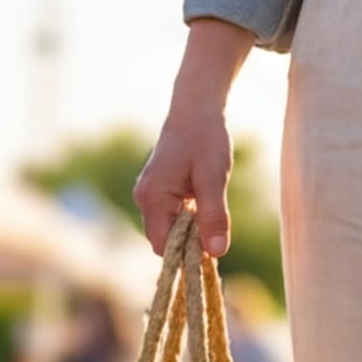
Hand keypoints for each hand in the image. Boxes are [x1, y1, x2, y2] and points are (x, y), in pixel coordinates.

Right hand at [136, 19, 252, 262]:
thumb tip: (216, 254)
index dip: (187, 253)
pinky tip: (206, 199)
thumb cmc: (205, 138)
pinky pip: (173, 214)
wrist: (196, 107)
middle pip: (165, 240)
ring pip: (171, 227)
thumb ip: (214, 217)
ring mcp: (150, 194)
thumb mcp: (213, 179)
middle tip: (217, 225)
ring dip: (192, 227)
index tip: (212, 246)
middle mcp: (144, 198)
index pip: (163, 246)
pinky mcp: (160, 189)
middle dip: (190, 241)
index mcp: (152, 198)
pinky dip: (190, 216)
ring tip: (211, 204)